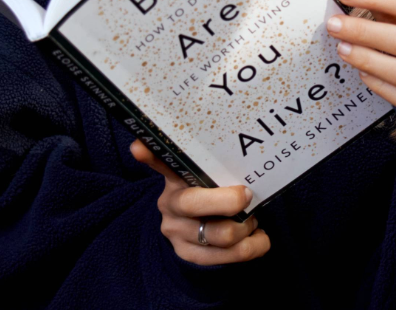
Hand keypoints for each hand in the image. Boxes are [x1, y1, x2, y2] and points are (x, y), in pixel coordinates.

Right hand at [130, 139, 270, 264]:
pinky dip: (254, 246)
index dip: (148, 154)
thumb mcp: (200, 174)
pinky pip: (230, 257)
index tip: (138, 147)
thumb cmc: (206, 192)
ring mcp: (177, 234)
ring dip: (248, 226)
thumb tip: (202, 140)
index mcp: (173, 178)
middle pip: (196, 204)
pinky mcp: (189, 256)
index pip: (160, 162)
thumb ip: (202, 159)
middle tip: (249, 195)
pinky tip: (258, 237)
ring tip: (252, 218)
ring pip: (223, 235)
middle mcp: (169, 206)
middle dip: (232, 201)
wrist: (191, 230)